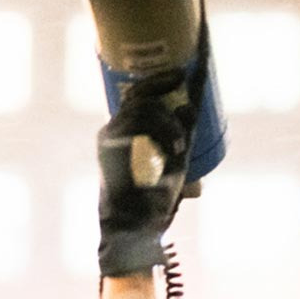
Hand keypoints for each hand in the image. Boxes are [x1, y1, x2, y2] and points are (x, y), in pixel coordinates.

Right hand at [96, 61, 202, 276]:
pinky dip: (162, 132)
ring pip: (142, 107)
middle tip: (180, 78)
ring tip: (178, 146)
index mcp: (124, 133)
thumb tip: (189, 107)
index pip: (137, 97)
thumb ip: (181, 136)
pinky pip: (139, 124)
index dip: (157, 80)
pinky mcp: (111, 146)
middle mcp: (113, 131)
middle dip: (161, 83)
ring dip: (167, 122)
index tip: (179, 71)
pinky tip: (173, 148)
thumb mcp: (174, 162)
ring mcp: (110, 137)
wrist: (134, 227)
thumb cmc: (152, 200)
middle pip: (137, 94)